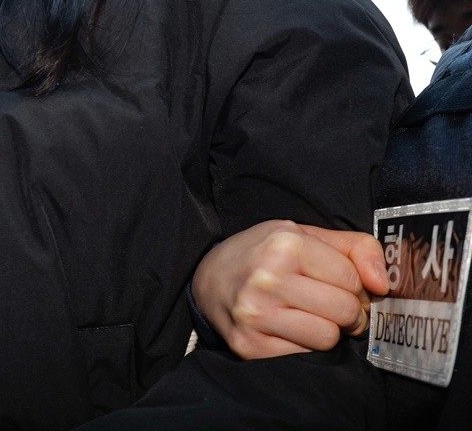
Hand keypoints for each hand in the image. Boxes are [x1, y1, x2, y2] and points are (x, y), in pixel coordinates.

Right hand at [192, 220, 388, 358]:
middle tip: (326, 303)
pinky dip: (303, 346)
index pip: (352, 280)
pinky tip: (288, 329)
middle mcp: (267, 278)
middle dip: (345, 311)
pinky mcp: (249, 346)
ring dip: (325, 331)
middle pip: (344, 311)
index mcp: (284, 244)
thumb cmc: (263, 255)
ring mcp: (256, 314)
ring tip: (308, 316)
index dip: (353, 286)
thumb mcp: (304, 234)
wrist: (208, 280)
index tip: (336, 285)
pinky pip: (305, 357)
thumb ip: (355, 248)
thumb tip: (383, 285)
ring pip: (327, 338)